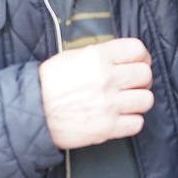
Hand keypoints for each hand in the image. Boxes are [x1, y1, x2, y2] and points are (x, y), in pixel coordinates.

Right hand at [38, 37, 153, 148]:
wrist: (31, 111)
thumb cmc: (48, 83)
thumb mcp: (72, 56)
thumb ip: (100, 54)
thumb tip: (122, 57)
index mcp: (98, 57)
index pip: (137, 50)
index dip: (143, 56)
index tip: (141, 62)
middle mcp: (107, 79)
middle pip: (145, 75)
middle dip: (141, 79)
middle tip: (133, 84)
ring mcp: (109, 105)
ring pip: (146, 100)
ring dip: (138, 101)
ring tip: (127, 102)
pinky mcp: (107, 128)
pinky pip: (137, 123)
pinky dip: (132, 121)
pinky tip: (122, 117)